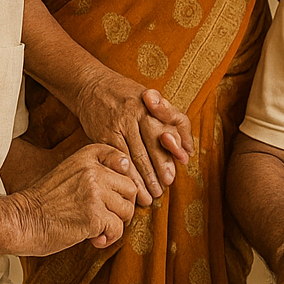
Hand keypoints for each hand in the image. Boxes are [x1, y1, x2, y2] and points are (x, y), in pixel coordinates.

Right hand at [8, 144, 141, 253]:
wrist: (20, 221)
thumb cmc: (43, 203)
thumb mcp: (68, 174)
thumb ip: (93, 173)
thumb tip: (131, 188)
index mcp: (85, 158)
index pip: (122, 159)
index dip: (125, 178)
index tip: (114, 193)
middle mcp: (93, 171)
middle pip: (130, 187)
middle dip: (123, 205)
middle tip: (108, 216)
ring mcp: (94, 193)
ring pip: (127, 210)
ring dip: (116, 224)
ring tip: (97, 229)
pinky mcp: (94, 216)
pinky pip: (118, 228)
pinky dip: (109, 238)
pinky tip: (94, 240)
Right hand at [73, 69, 192, 203]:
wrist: (93, 85)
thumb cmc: (129, 97)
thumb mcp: (154, 101)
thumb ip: (174, 123)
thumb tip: (189, 150)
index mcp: (151, 107)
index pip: (164, 134)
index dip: (168, 157)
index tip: (171, 177)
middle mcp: (135, 114)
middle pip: (149, 147)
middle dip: (156, 172)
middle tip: (161, 191)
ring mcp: (118, 124)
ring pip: (132, 156)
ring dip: (140, 180)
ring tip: (147, 197)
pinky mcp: (102, 133)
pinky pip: (115, 157)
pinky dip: (123, 174)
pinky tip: (127, 187)